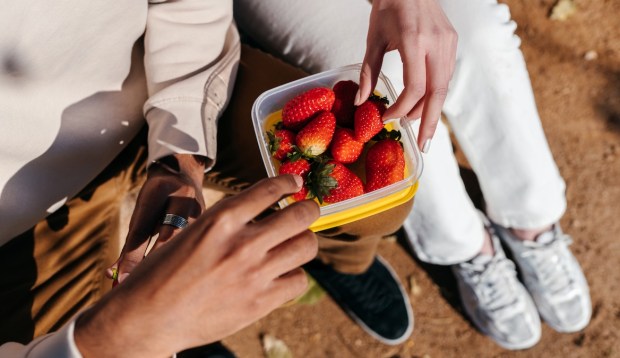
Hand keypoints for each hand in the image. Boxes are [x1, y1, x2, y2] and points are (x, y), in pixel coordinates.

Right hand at [75, 175, 319, 357]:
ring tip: (296, 244)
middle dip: (309, 209)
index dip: (288, 182)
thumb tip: (260, 218)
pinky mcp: (260, 302)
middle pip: (301, 215)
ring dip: (304, 241)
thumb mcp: (191, 233)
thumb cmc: (162, 273)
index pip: (270, 189)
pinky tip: (283, 276)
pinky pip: (298, 281)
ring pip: (306, 246)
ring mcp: (255, 273)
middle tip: (307, 211)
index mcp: (221, 219)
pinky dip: (294, 276)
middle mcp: (243, 243)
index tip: (295, 182)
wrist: (147, 318)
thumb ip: (227, 225)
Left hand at [356, 0, 456, 151]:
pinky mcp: (453, 42)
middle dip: (429, 122)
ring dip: (431, 109)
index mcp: (415, 41)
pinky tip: (425, 106)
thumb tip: (362, 102)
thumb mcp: (373, 39)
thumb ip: (369, 72)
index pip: (416, 87)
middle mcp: (437, 44)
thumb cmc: (387, 7)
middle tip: (423, 145)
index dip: (402, 108)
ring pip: (444, 86)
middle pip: (437, 93)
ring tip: (419, 128)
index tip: (388, 118)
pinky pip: (446, 75)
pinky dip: (435, 94)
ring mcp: (449, 43)